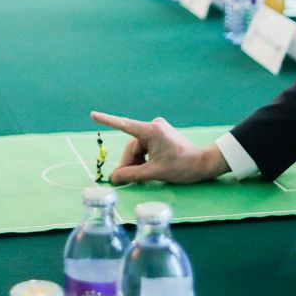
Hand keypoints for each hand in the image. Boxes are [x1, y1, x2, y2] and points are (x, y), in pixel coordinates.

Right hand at [90, 111, 229, 184]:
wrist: (203, 164)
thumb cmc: (182, 167)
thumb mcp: (155, 173)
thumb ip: (132, 174)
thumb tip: (113, 178)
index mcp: (151, 131)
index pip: (124, 125)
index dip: (107, 121)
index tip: (92, 115)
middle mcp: (153, 125)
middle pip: (131, 146)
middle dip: (129, 163)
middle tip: (125, 180)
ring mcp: (157, 129)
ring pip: (137, 148)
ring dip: (136, 162)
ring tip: (142, 177)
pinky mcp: (160, 135)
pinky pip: (144, 147)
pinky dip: (142, 159)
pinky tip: (147, 169)